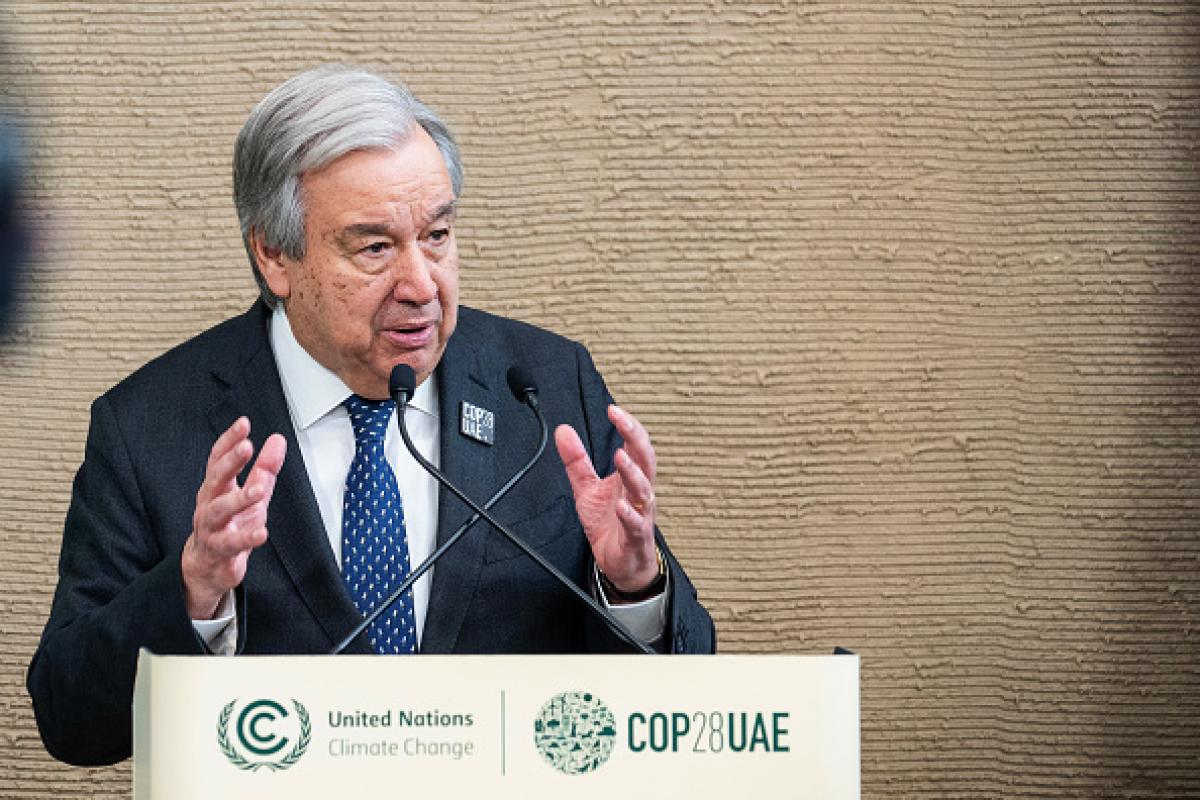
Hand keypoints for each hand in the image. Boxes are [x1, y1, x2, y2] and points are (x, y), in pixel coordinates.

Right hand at [181, 417, 285, 618]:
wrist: (209, 566)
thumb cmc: (230, 526)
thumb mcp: (252, 494)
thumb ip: (265, 468)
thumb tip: (277, 440)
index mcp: (217, 487)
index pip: (218, 458)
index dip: (229, 440)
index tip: (243, 424)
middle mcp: (209, 503)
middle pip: (215, 478)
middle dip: (230, 461)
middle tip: (246, 447)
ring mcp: (210, 527)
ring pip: (218, 510)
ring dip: (238, 499)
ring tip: (259, 490)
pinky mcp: (218, 550)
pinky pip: (230, 543)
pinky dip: (246, 538)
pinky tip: (261, 533)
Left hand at [555, 405, 658, 595]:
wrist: (620, 562)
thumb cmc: (609, 523)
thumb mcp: (586, 488)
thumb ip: (576, 461)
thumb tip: (563, 431)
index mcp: (630, 477)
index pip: (635, 445)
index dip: (627, 426)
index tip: (613, 409)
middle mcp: (638, 492)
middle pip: (645, 460)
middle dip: (636, 438)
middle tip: (623, 421)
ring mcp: (640, 514)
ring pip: (643, 490)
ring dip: (633, 472)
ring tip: (619, 457)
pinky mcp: (635, 537)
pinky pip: (636, 524)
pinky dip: (629, 514)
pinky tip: (621, 505)